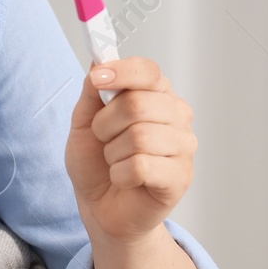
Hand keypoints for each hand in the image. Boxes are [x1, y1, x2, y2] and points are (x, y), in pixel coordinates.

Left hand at [63, 57, 197, 244]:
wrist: (100, 207)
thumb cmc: (97, 163)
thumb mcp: (84, 121)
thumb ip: (92, 91)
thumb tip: (98, 61)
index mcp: (157, 95)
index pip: (148, 71)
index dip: (121, 72)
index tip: (98, 79)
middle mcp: (177, 116)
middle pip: (138, 103)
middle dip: (105, 124)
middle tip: (103, 138)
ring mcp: (184, 147)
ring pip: (139, 136)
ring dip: (113, 153)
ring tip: (115, 161)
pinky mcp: (181, 177)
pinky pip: (142, 166)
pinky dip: (121, 174)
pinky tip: (124, 179)